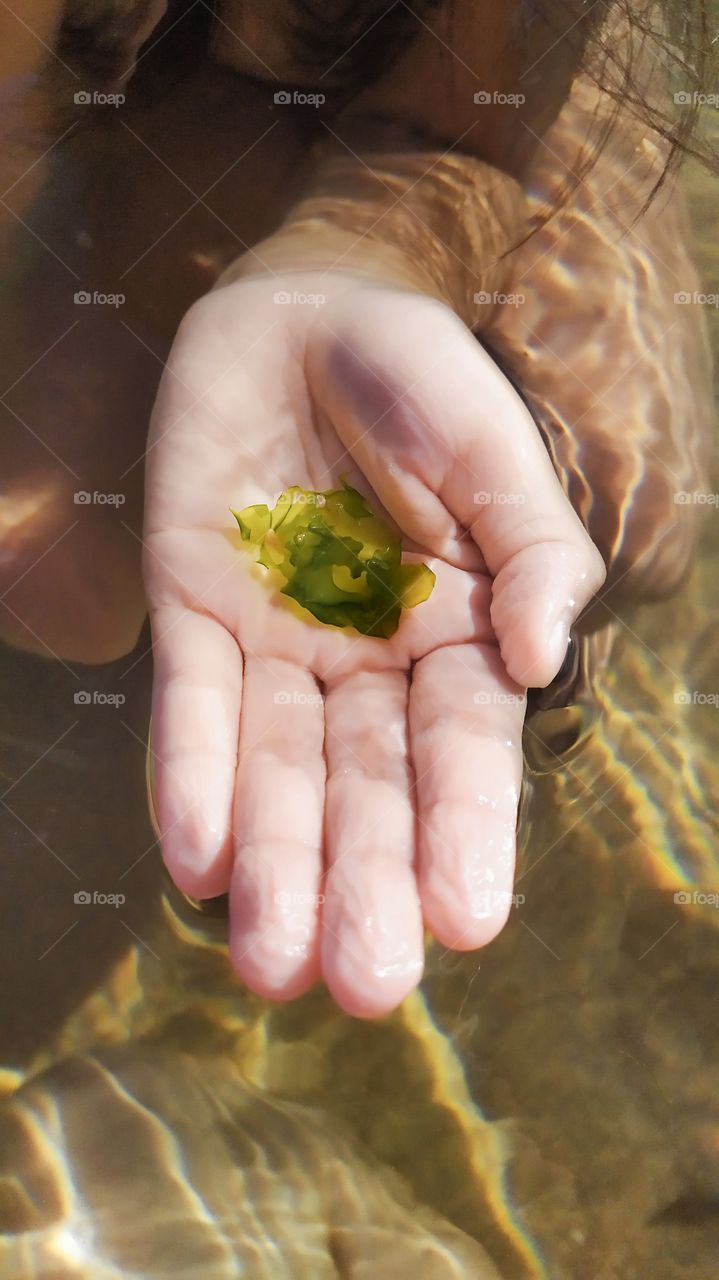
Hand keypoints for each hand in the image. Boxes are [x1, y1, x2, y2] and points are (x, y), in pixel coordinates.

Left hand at [143, 271, 604, 1016]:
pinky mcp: (194, 613)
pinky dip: (191, 776)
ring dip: (271, 865)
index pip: (462, 753)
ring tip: (269, 963)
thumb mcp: (496, 458)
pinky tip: (196, 857)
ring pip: (274, 772)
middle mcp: (367, 662)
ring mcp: (278, 644)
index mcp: (456, 637)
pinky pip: (192, 706)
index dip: (464, 833)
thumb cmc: (420, 382)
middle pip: (364, 790)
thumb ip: (533, 554)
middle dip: (362, 883)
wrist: (305, 312)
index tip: (467, 922)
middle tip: (362, 986)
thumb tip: (539, 659)